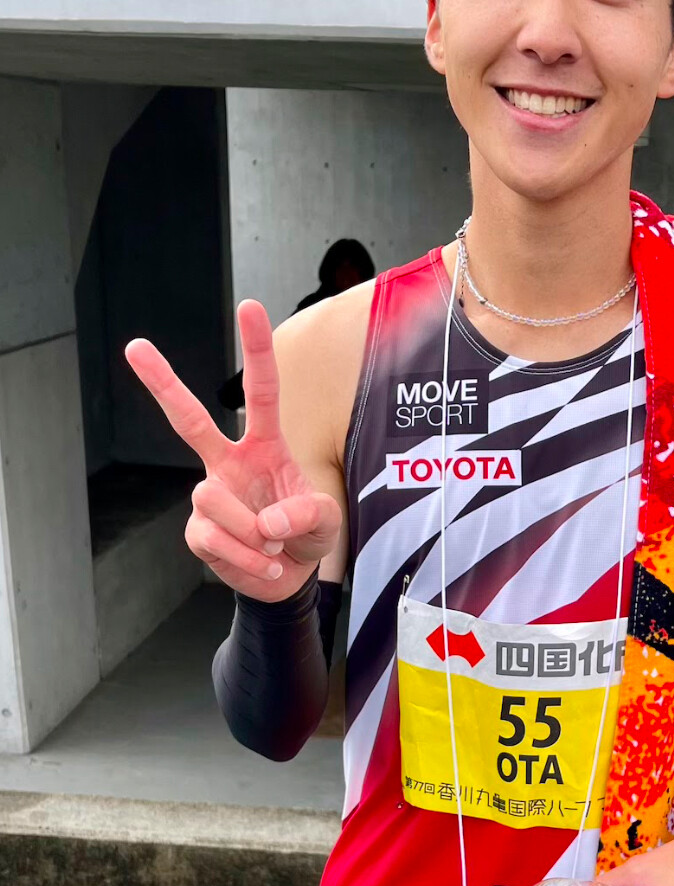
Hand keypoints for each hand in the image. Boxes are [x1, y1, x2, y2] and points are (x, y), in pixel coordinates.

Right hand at [125, 300, 341, 600]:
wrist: (287, 578)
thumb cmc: (306, 534)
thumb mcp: (326, 522)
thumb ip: (308, 514)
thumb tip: (268, 521)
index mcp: (265, 445)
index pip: (260, 391)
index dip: (255, 350)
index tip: (249, 307)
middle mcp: (229, 462)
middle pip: (188, 419)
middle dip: (162, 383)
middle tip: (134, 346)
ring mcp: (209, 495)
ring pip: (212, 500)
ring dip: (251, 532)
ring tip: (271, 546)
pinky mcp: (197, 530)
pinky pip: (212, 539)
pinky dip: (244, 559)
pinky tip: (261, 563)